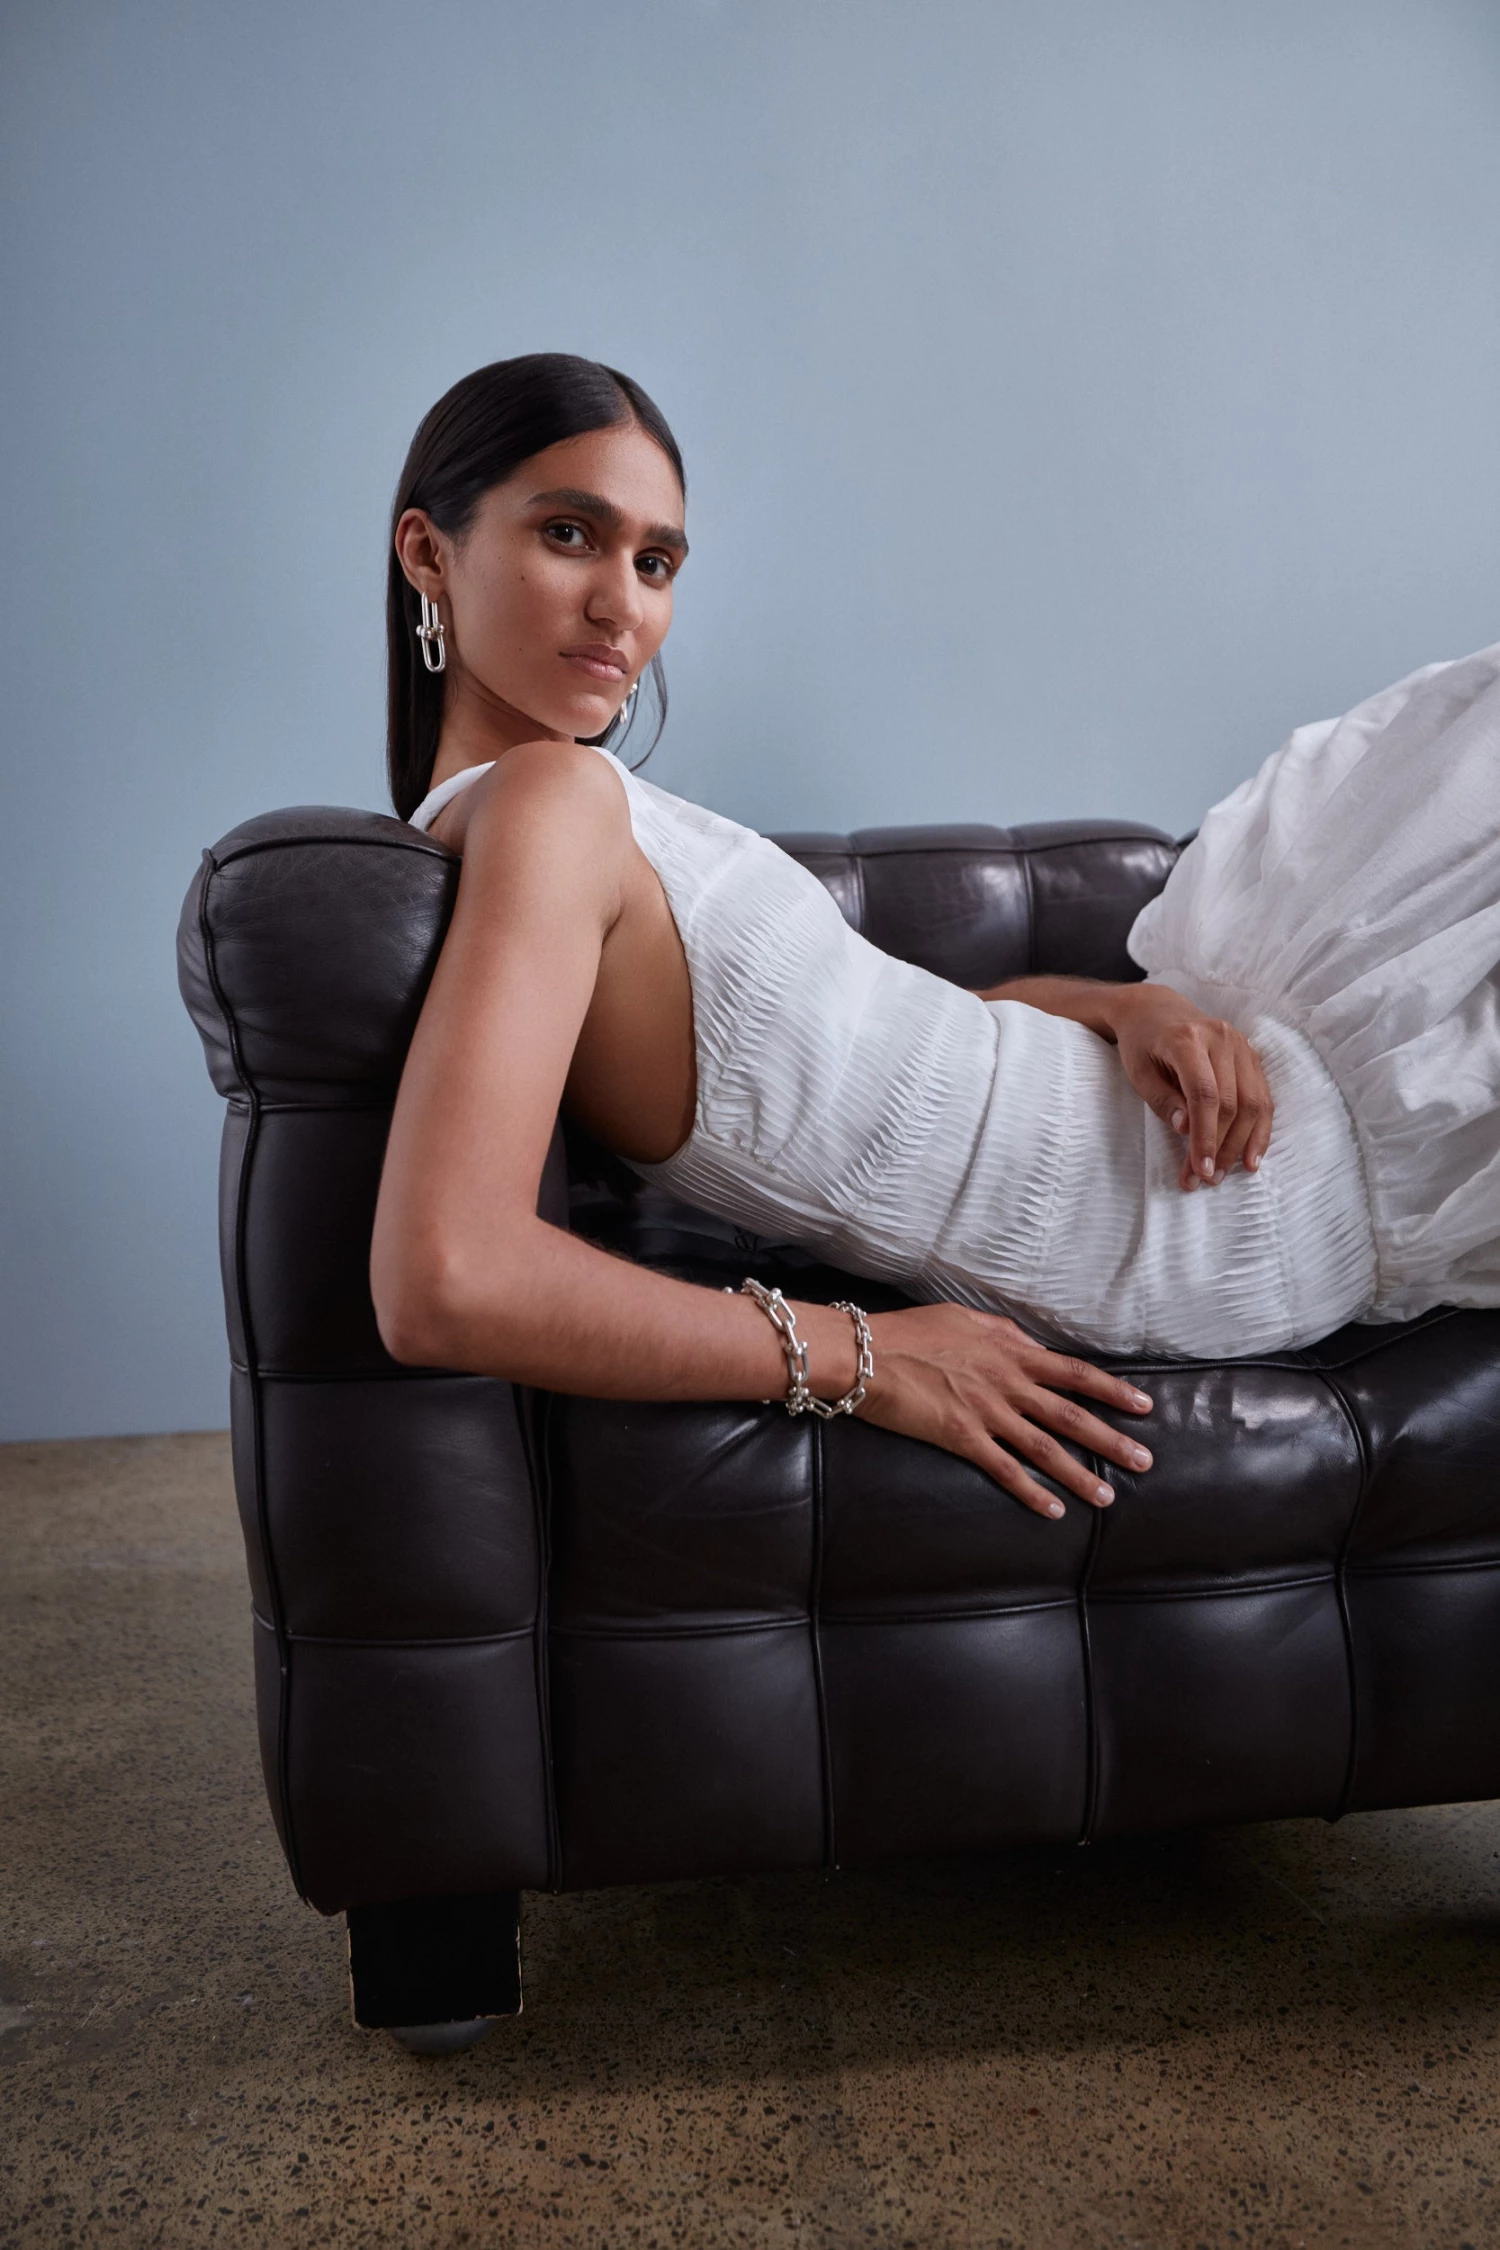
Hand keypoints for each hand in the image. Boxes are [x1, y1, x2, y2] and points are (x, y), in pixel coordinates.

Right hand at [856, 1302, 1153, 1518]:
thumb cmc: (910, 1331)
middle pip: (1071, 1416)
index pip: (1075, 1373)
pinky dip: (1031, 1493)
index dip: (1112, 1390)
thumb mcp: (965, 1318)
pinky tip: (1052, 1511)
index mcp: (1011, 1352)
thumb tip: (1030, 1345)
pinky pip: (1004, 1470)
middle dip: (1111, 1440)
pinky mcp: (962, 1438)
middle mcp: (1008, 1384)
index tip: (1143, 1405)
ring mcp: (987, 1413)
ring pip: (1045, 1449)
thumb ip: (1003, 1333)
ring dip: (1080, 1475)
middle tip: (1145, 1461)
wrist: (866, 1354)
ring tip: (1108, 1497)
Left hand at [1110, 985, 1273, 1189]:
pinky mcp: (1251, 1054)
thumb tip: (1187, 1131)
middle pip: (1231, 1102)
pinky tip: (1251, 1157)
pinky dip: (1260, 1129)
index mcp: (1187, 1039)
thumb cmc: (1141, 1043)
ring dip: (1241, 1144)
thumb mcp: (1138, 1073)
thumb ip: (1163, 1101)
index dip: (1205, 1136)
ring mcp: (1241, 1044)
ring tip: (1226, 1174)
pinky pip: (1263, 1096)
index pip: (1204, 1094)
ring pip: (1253, 1102)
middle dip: (1220, 1146)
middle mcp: (1220, 1038)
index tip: (1200, 1169)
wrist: (1155, 1008)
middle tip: (1206, 1180)